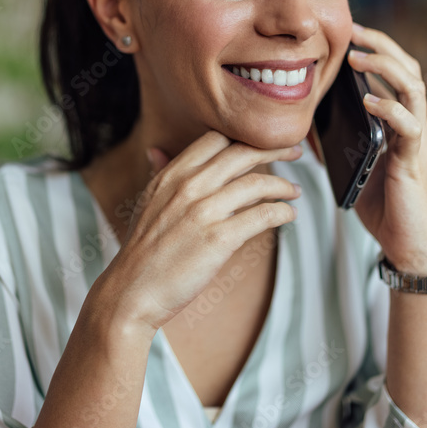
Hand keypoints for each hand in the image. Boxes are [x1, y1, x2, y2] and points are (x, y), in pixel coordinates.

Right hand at [99, 130, 301, 333]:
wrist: (132, 290)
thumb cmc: (142, 249)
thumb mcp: (147, 202)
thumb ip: (159, 172)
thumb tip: (156, 149)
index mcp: (172, 174)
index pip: (216, 140)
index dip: (245, 137)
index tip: (263, 142)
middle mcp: (188, 186)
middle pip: (242, 154)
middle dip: (275, 150)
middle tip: (294, 153)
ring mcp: (204, 211)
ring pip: (256, 184)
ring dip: (282, 186)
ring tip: (294, 191)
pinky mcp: (219, 239)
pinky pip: (262, 216)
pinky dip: (281, 212)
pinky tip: (289, 215)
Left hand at [347, 24, 426, 274]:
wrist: (406, 245)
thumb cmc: (383, 205)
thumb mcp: (353, 165)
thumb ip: (339, 141)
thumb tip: (307, 122)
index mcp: (400, 122)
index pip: (396, 73)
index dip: (377, 49)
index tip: (350, 33)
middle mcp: (413, 125)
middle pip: (409, 70)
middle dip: (383, 46)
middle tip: (355, 32)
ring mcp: (417, 141)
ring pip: (414, 90)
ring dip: (385, 69)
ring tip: (358, 59)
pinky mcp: (414, 161)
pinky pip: (409, 127)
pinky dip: (390, 109)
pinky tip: (369, 101)